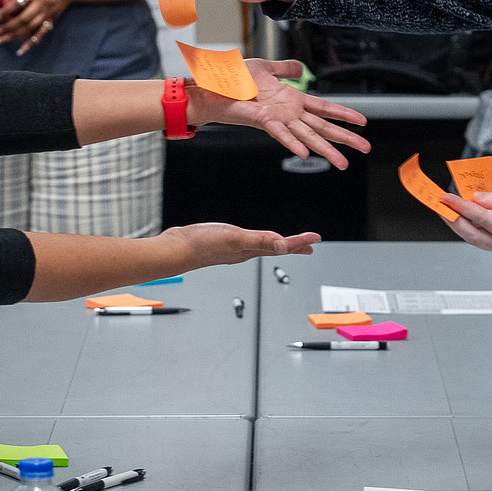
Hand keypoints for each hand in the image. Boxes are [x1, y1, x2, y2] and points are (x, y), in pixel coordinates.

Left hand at [0, 0, 76, 53]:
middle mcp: (42, 3)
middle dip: (7, 27)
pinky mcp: (51, 18)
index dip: (6, 11)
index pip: (19, 2)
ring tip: (1, 40)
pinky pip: (41, 32)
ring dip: (14, 35)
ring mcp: (47, 12)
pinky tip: (22, 49)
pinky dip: (31, 42)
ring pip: (30, 27)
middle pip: (23, 19)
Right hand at [160, 220, 319, 268]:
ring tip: (285, 243)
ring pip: (262, 247)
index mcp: (250, 250)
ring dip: (276, 244)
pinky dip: (257, 240)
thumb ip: (260, 241)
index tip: (316, 238)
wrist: (175, 249)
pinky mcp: (221, 243)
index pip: (282, 246)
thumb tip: (285, 246)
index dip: (300, 242)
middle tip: (309, 245)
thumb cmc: (201, 245)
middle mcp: (244, 252)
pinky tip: (251, 238)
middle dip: (293, 246)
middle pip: (275, 249)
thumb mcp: (235, 238)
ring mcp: (233, 249)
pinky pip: (247, 242)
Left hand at [187, 59, 370, 169]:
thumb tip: (301, 69)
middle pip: (323, 126)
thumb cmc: (236, 79)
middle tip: (365, 150)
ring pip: (307, 135)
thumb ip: (285, 69)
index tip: (363, 122)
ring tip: (343, 164)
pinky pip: (280, 134)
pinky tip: (306, 154)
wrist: (214, 86)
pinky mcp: (262, 120)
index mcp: (292, 100)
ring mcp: (277, 118)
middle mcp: (288, 112)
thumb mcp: (266, 68)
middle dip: (345, 139)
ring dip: (326, 150)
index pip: (324, 108)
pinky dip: (293, 143)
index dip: (344, 114)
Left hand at [440, 190, 491, 263]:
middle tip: (440, 205)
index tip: (446, 197)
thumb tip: (478, 198)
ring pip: (476, 240)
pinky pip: (485, 241)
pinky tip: (468, 217)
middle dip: (452, 219)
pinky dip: (474, 229)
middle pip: (471, 234)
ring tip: (449, 210)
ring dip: (460, 225)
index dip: (460, 206)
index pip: (480, 218)